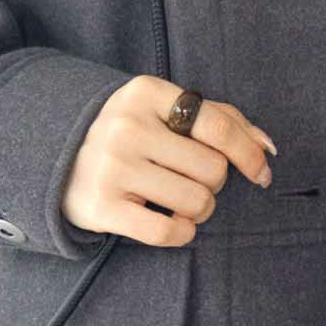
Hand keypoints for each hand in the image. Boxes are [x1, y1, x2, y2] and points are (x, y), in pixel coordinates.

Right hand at [61, 75, 277, 245]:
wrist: (57, 158)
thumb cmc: (132, 136)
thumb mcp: (167, 112)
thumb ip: (222, 120)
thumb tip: (268, 148)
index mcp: (146, 93)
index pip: (218, 126)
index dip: (249, 154)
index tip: (261, 173)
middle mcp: (127, 126)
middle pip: (213, 169)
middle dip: (214, 183)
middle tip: (190, 180)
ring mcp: (112, 166)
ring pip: (196, 202)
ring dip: (199, 210)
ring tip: (177, 201)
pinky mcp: (101, 206)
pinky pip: (169, 231)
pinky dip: (181, 232)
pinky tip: (171, 222)